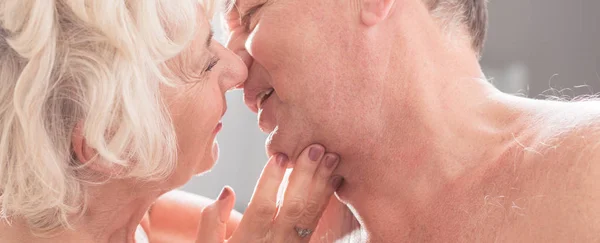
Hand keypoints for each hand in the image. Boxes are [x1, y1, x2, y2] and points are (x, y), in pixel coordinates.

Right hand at [195, 144, 342, 242]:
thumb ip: (210, 222)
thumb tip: (227, 191)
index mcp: (248, 241)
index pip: (262, 207)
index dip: (271, 181)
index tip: (280, 155)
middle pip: (292, 207)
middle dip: (305, 175)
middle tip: (315, 148)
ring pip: (309, 214)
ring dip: (322, 184)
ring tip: (331, 158)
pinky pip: (316, 222)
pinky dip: (326, 199)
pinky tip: (334, 180)